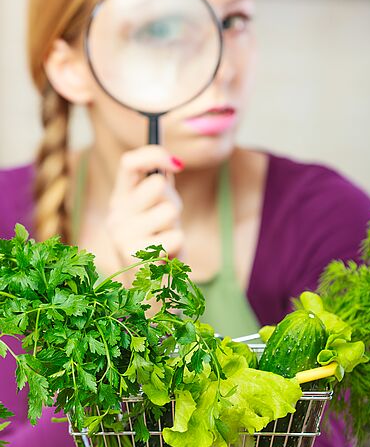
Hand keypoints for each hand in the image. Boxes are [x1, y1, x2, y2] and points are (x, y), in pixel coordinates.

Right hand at [105, 146, 184, 281]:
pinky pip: (175, 236)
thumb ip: (161, 187)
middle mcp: (115, 214)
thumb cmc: (158, 247)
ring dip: (176, 227)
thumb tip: (174, 161)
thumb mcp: (157, 213)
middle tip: (168, 224)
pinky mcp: (134, 253)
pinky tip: (166, 259)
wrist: (150, 291)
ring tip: (165, 243)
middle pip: (158, 184)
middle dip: (174, 202)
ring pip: (169, 210)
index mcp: (120, 200)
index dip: (154, 155)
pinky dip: (178, 247)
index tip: (178, 164)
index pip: (129, 163)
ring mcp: (121, 234)